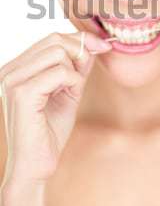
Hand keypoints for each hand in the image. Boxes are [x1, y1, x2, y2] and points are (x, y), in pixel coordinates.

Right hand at [0, 31, 111, 184]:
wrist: (36, 166)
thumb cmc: (50, 131)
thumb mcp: (68, 91)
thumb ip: (77, 67)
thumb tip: (91, 43)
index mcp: (17, 68)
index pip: (51, 39)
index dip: (81, 39)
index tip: (103, 46)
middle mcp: (10, 70)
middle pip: (54, 40)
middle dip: (80, 52)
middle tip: (88, 73)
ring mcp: (13, 80)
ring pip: (57, 52)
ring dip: (74, 70)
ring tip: (70, 91)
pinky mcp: (22, 94)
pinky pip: (59, 73)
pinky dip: (73, 82)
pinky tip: (69, 96)